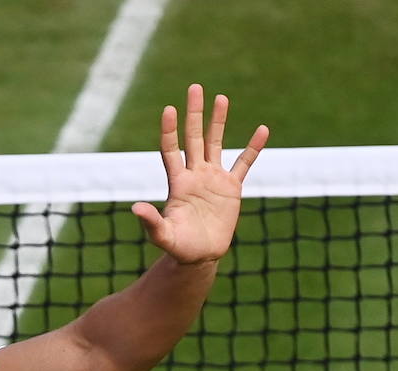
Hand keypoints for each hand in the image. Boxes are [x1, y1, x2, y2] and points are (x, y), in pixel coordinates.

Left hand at [131, 84, 268, 264]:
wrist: (199, 256)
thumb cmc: (178, 247)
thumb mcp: (162, 236)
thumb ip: (150, 222)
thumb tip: (135, 209)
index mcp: (178, 183)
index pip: (171, 150)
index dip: (170, 130)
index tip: (169, 109)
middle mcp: (195, 175)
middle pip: (194, 138)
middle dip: (194, 114)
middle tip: (195, 88)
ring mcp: (214, 179)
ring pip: (217, 143)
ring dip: (219, 122)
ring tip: (221, 97)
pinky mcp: (232, 189)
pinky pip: (244, 163)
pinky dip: (253, 148)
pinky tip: (262, 130)